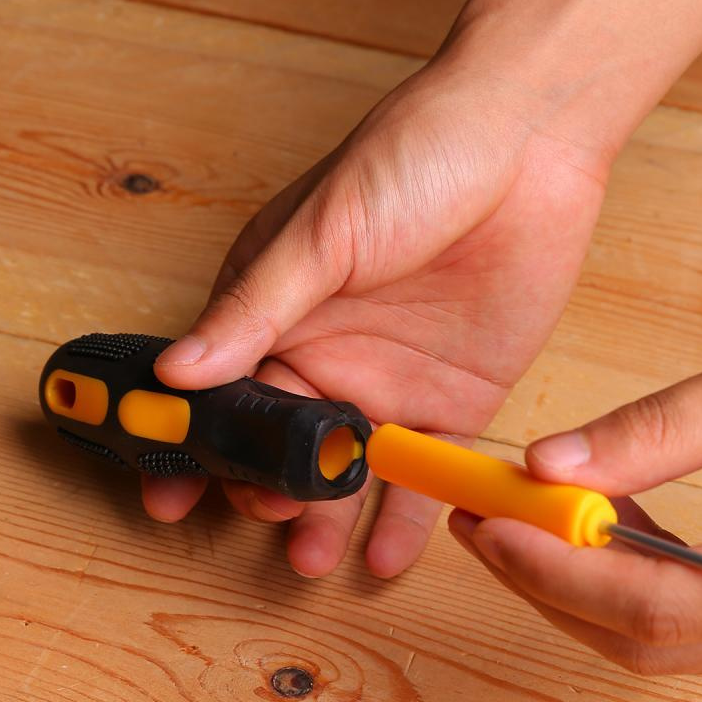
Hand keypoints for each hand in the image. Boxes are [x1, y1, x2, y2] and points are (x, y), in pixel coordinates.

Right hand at [144, 59, 608, 577]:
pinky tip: (386, 557)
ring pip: (350, 469)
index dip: (195, 444)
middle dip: (266, 491)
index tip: (171, 495)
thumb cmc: (414, 159)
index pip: (223, 391)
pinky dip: (408, 515)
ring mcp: (392, 380)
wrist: (530, 142)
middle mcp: (329, 352)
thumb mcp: (323, 233)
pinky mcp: (457, 397)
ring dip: (328, 517)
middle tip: (269, 522)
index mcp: (279, 308)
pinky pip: (428, 468)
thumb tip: (175, 371)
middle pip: (284, 443)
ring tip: (314, 560)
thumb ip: (256, 309)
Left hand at [450, 235, 701, 673]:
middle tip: (487, 524)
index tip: (486, 525)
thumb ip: (655, 433)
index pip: (660, 604)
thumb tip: (548, 468)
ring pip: (682, 638)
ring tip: (528, 520)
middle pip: (661, 639)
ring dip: (594, 585)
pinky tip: (607, 526)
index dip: (556, 568)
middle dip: (558, 584)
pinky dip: (646, 579)